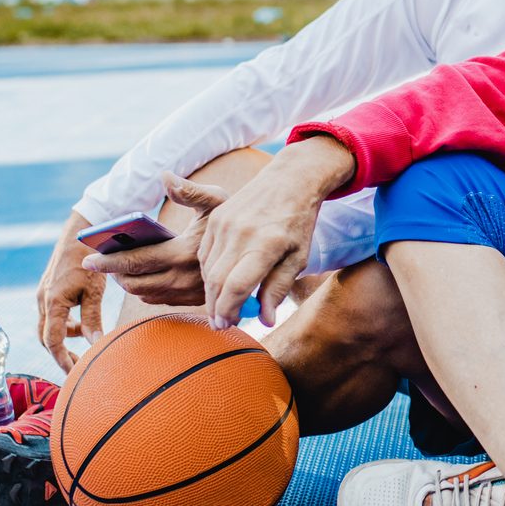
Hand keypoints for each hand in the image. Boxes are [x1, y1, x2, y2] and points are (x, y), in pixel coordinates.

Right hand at [36, 216, 105, 371]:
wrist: (79, 234)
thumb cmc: (88, 260)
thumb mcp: (94, 292)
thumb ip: (93, 319)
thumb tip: (96, 345)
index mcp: (52, 303)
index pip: (52, 342)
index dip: (62, 360)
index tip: (75, 372)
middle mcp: (42, 300)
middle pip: (45, 337)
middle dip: (60, 353)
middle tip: (79, 364)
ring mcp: (43, 294)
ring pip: (48, 326)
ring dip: (64, 336)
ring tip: (86, 336)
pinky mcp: (48, 289)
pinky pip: (51, 314)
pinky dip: (64, 323)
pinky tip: (81, 321)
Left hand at [79, 173, 227, 309]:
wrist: (260, 253)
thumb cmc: (235, 220)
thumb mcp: (217, 200)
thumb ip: (188, 189)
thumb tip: (163, 175)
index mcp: (183, 252)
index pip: (135, 262)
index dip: (107, 262)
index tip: (87, 260)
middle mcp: (184, 278)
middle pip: (134, 284)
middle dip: (114, 274)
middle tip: (102, 262)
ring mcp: (189, 293)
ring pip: (145, 294)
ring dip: (128, 282)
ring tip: (119, 267)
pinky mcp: (194, 301)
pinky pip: (160, 300)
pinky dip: (145, 290)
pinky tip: (142, 274)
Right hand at [196, 137, 354, 328]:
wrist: (289, 180)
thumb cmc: (298, 223)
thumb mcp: (298, 258)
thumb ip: (279, 288)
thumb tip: (266, 320)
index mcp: (266, 245)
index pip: (236, 286)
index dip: (229, 310)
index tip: (228, 325)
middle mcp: (241, 233)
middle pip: (217, 281)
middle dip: (216, 307)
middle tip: (221, 323)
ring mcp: (225, 223)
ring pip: (208, 269)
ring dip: (212, 291)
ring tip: (222, 306)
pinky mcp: (216, 218)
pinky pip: (205, 253)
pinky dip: (210, 272)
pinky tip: (220, 282)